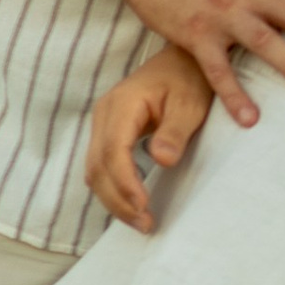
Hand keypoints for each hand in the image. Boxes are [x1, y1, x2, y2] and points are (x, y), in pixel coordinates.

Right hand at [86, 44, 215, 230]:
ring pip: (94, 170)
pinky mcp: (109, 133)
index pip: (113, 151)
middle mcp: (105, 114)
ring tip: (142, 222)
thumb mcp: (190, 104)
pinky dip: (113, 189)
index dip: (124, 182)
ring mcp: (103, 123)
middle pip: (97, 166)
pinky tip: (133, 205)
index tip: (143, 205)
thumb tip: (161, 160)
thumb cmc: (190, 79)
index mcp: (122, 104)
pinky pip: (102, 166)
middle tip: (146, 224)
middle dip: (118, 200)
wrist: (183, 60)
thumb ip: (175, 132)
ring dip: (113, 199)